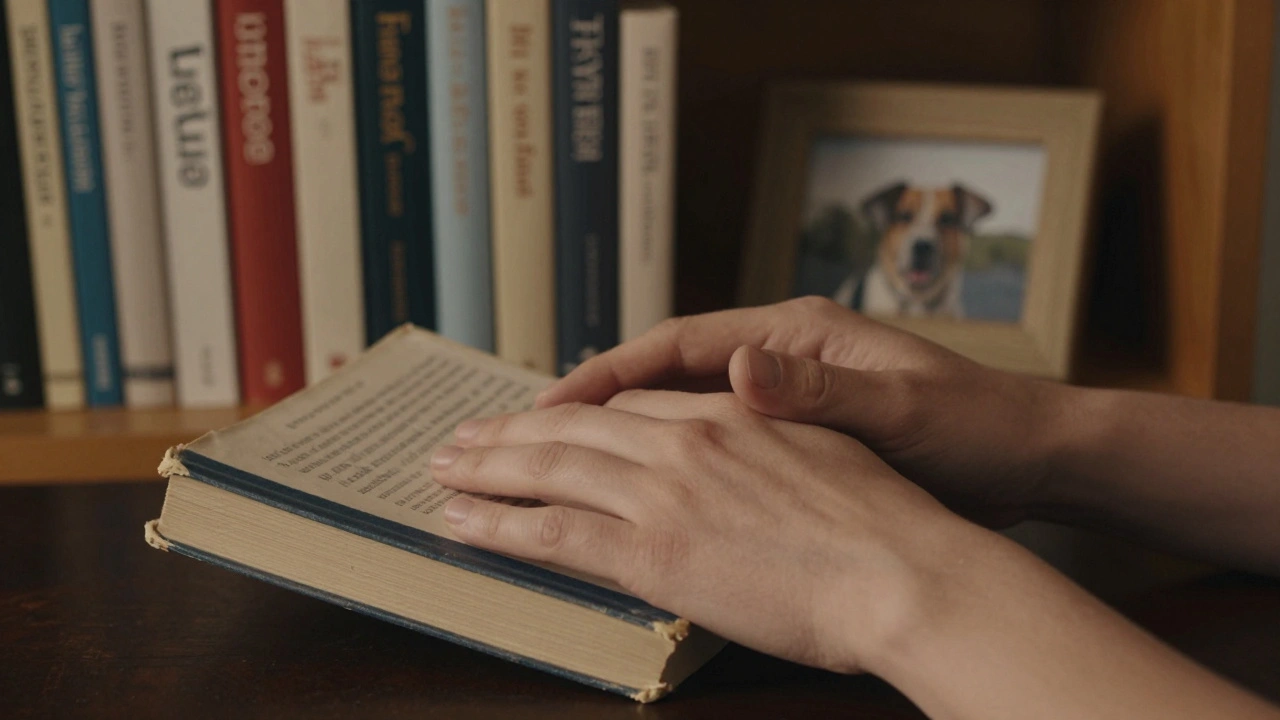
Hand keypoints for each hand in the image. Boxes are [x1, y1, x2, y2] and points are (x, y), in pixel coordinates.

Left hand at [430, 389, 981, 674]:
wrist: (907, 571)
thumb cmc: (889, 526)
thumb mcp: (829, 459)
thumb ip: (771, 445)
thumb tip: (744, 458)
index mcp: (730, 416)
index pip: (629, 405)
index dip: (575, 411)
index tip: (541, 418)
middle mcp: (686, 441)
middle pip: (575, 428)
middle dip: (510, 432)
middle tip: (462, 437)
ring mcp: (665, 493)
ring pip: (551, 469)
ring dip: (489, 469)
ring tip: (444, 469)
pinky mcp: (652, 552)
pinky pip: (555, 532)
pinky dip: (501, 525)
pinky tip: (464, 523)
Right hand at [536, 297, 1069, 526]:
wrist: (1034, 460)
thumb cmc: (977, 427)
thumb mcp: (902, 407)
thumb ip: (820, 389)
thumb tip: (740, 367)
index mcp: (797, 335)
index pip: (679, 343)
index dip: (609, 370)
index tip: (550, 398)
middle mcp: (782, 360)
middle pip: (667, 375)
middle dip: (598, 400)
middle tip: (528, 430)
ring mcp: (789, 400)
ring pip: (685, 412)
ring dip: (627, 433)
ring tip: (562, 463)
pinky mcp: (801, 439)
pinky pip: (717, 447)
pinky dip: (674, 464)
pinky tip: (642, 495)